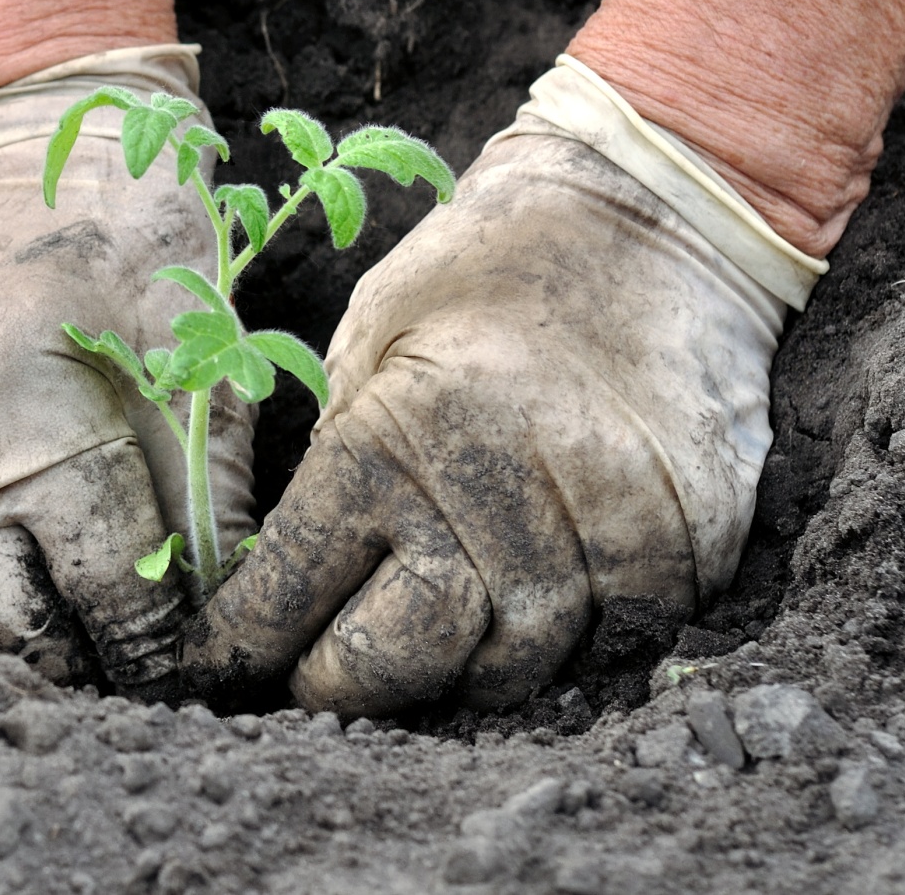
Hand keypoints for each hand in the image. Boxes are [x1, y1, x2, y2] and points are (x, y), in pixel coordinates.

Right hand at [0, 47, 252, 687]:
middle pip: (0, 639)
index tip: (184, 670)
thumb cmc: (134, 262)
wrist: (28, 166)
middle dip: (69, 664)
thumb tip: (219, 636)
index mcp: (43, 440)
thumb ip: (208, 519)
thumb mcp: (200, 381)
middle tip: (118, 663)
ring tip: (55, 635)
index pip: (107, 607)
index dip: (157, 652)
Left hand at [185, 60, 817, 714]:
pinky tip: (521, 616)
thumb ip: (339, 455)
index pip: (295, 586)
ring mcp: (602, 530)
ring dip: (453, 676)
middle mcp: (499, 493)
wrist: (654, 218)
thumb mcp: (373, 334)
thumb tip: (289, 581)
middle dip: (339, 686)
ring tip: (419, 651)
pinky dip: (559, 648)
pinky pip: (608, 647)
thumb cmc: (487, 270)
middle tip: (312, 682)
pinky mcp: (684, 548)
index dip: (246, 642)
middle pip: (398, 661)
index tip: (220, 665)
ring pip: (509, 670)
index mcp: (395, 434)